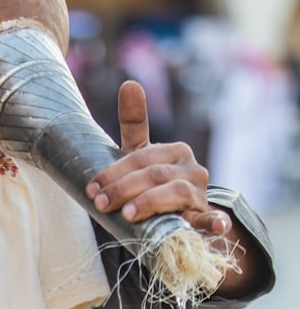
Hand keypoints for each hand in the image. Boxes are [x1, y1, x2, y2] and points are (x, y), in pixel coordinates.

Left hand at [86, 80, 231, 234]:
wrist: (182, 217)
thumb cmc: (155, 183)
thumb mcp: (141, 155)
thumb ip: (134, 123)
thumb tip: (130, 82)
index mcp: (176, 151)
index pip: (140, 158)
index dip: (113, 173)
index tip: (92, 188)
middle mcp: (192, 169)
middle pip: (154, 175)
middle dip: (123, 189)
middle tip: (100, 203)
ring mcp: (202, 194)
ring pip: (175, 192)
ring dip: (149, 203)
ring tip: (127, 215)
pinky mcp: (208, 218)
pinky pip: (214, 219)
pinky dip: (216, 221)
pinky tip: (216, 226)